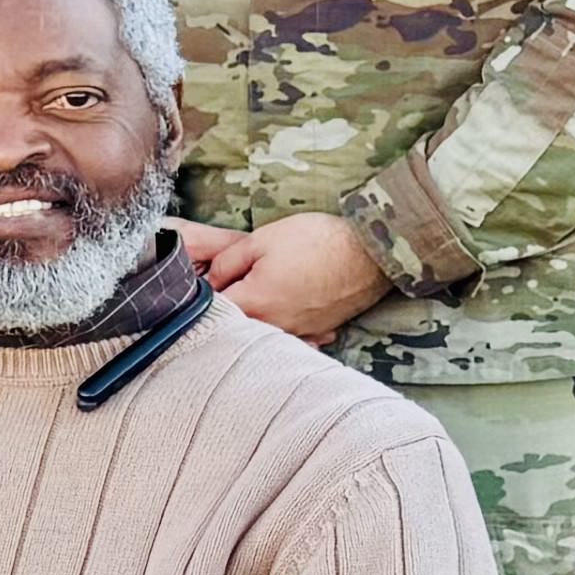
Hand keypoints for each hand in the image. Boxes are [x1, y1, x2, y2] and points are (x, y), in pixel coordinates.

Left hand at [191, 210, 391, 342]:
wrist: (373, 252)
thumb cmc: (318, 240)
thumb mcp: (261, 240)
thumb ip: (227, 262)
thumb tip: (209, 280)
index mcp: (253, 303)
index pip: (210, 309)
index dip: (201, 295)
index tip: (202, 282)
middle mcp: (272, 326)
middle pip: (235, 325)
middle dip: (228, 308)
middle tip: (232, 285)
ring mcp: (297, 332)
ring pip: (263, 333)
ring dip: (256, 318)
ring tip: (265, 293)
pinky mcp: (317, 332)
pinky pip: (291, 335)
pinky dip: (286, 324)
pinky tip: (289, 307)